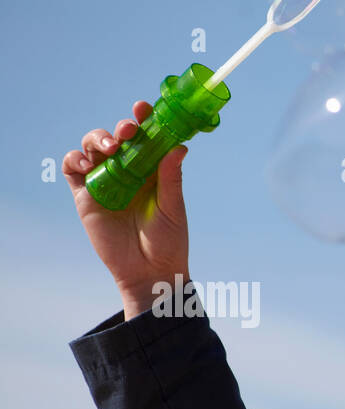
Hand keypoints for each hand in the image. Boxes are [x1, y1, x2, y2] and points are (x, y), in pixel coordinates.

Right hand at [64, 100, 190, 317]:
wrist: (151, 271)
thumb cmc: (168, 241)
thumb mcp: (173, 208)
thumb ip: (171, 178)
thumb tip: (179, 147)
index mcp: (152, 169)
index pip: (145, 136)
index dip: (143, 119)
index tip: (144, 108)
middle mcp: (127, 170)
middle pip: (116, 137)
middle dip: (119, 128)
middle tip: (128, 132)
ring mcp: (105, 180)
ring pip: (92, 146)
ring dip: (97, 139)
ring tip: (109, 148)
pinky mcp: (86, 195)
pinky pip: (73, 168)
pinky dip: (75, 159)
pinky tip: (87, 165)